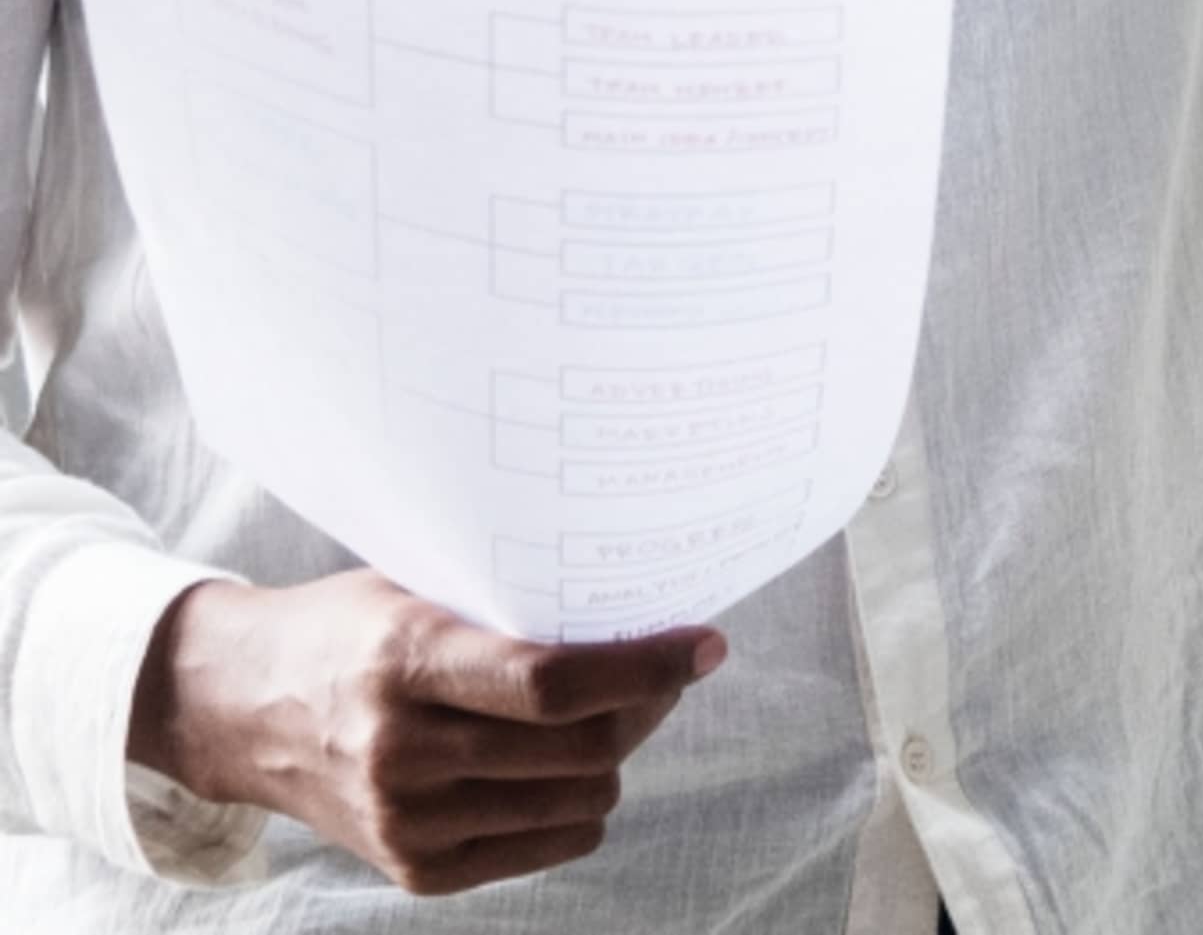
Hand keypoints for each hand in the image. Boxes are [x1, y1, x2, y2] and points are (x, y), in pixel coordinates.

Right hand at [129, 571, 722, 895]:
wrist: (240, 710)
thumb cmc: (349, 631)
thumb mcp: (418, 590)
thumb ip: (510, 607)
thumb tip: (640, 609)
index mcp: (406, 664)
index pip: (551, 683)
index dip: (643, 666)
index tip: (705, 644)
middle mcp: (403, 752)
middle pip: (580, 747)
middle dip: (646, 707)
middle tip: (661, 673)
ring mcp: (405, 822)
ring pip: (579, 801)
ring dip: (613, 757)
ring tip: (603, 715)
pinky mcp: (414, 870)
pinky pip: (550, 844)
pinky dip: (576, 806)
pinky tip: (558, 766)